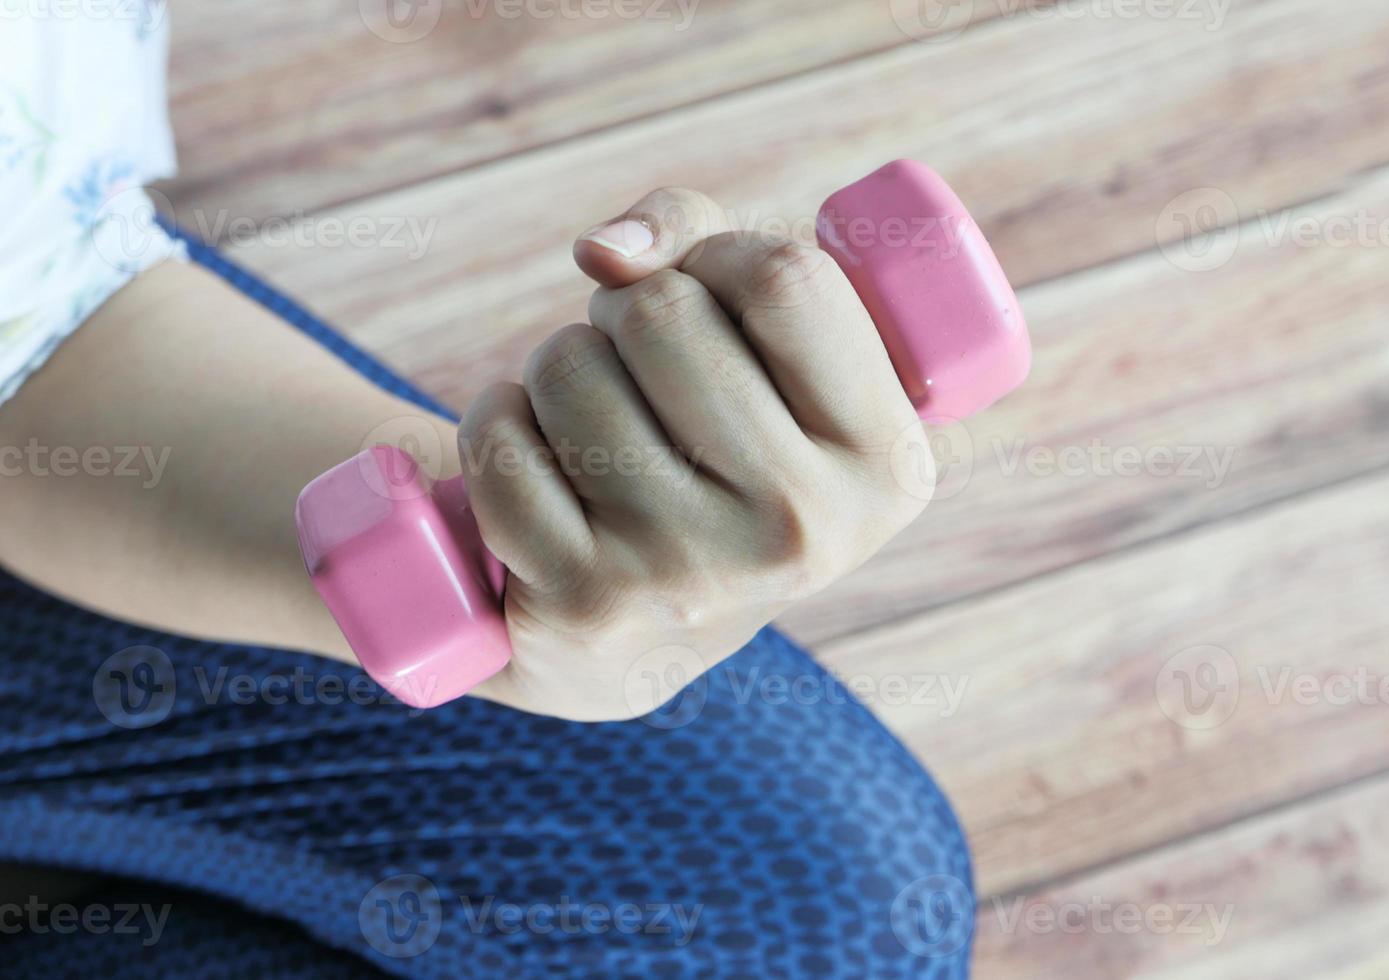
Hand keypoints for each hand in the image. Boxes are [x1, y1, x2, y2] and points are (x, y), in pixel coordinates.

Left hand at [459, 188, 936, 720]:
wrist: (640, 640)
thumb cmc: (706, 451)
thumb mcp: (760, 353)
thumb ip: (704, 242)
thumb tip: (603, 251)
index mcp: (885, 464)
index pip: (789, 279)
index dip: (720, 256)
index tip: (708, 293)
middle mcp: (804, 529)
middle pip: (665, 313)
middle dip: (626, 310)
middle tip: (639, 369)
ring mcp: (692, 570)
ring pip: (572, 364)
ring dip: (561, 366)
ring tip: (595, 423)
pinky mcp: (586, 599)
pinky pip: (500, 435)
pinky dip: (498, 421)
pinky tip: (536, 464)